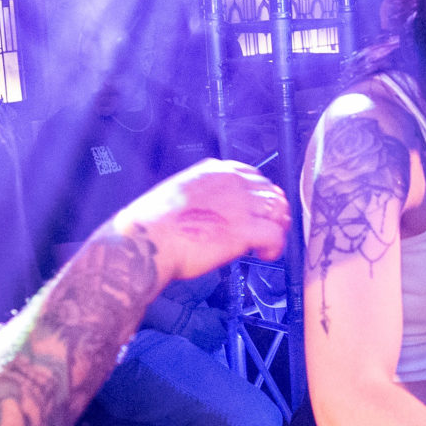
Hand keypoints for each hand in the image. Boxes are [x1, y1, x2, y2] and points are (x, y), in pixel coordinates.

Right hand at [112, 159, 288, 286]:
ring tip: (269, 243)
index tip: (258, 209)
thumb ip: (202, 194)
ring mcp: (240, 205)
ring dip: (278, 227)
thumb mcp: (178, 192)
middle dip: (273, 210)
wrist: (147, 241)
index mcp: (213, 171)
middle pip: (270, 191)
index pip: (252, 175)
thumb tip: (213, 210)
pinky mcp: (245, 230)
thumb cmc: (153, 224)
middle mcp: (231, 182)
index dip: (260, 194)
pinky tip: (265, 255)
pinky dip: (275, 246)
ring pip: (278, 210)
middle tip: (270, 229)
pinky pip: (275, 235)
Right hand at [179, 304, 230, 352]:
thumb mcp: (215, 312)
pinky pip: (208, 350)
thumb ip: (225, 315)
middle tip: (213, 330)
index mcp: (223, 334)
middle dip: (220, 337)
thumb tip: (231, 317)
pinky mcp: (201, 349)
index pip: (227, 334)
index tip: (220, 325)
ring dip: (214, 343)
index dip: (224, 330)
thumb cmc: (202, 317)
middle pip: (222, 341)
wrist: (186, 324)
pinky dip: (207, 347)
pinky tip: (203, 341)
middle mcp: (218, 342)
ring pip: (215, 347)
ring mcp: (209, 347)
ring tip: (208, 336)